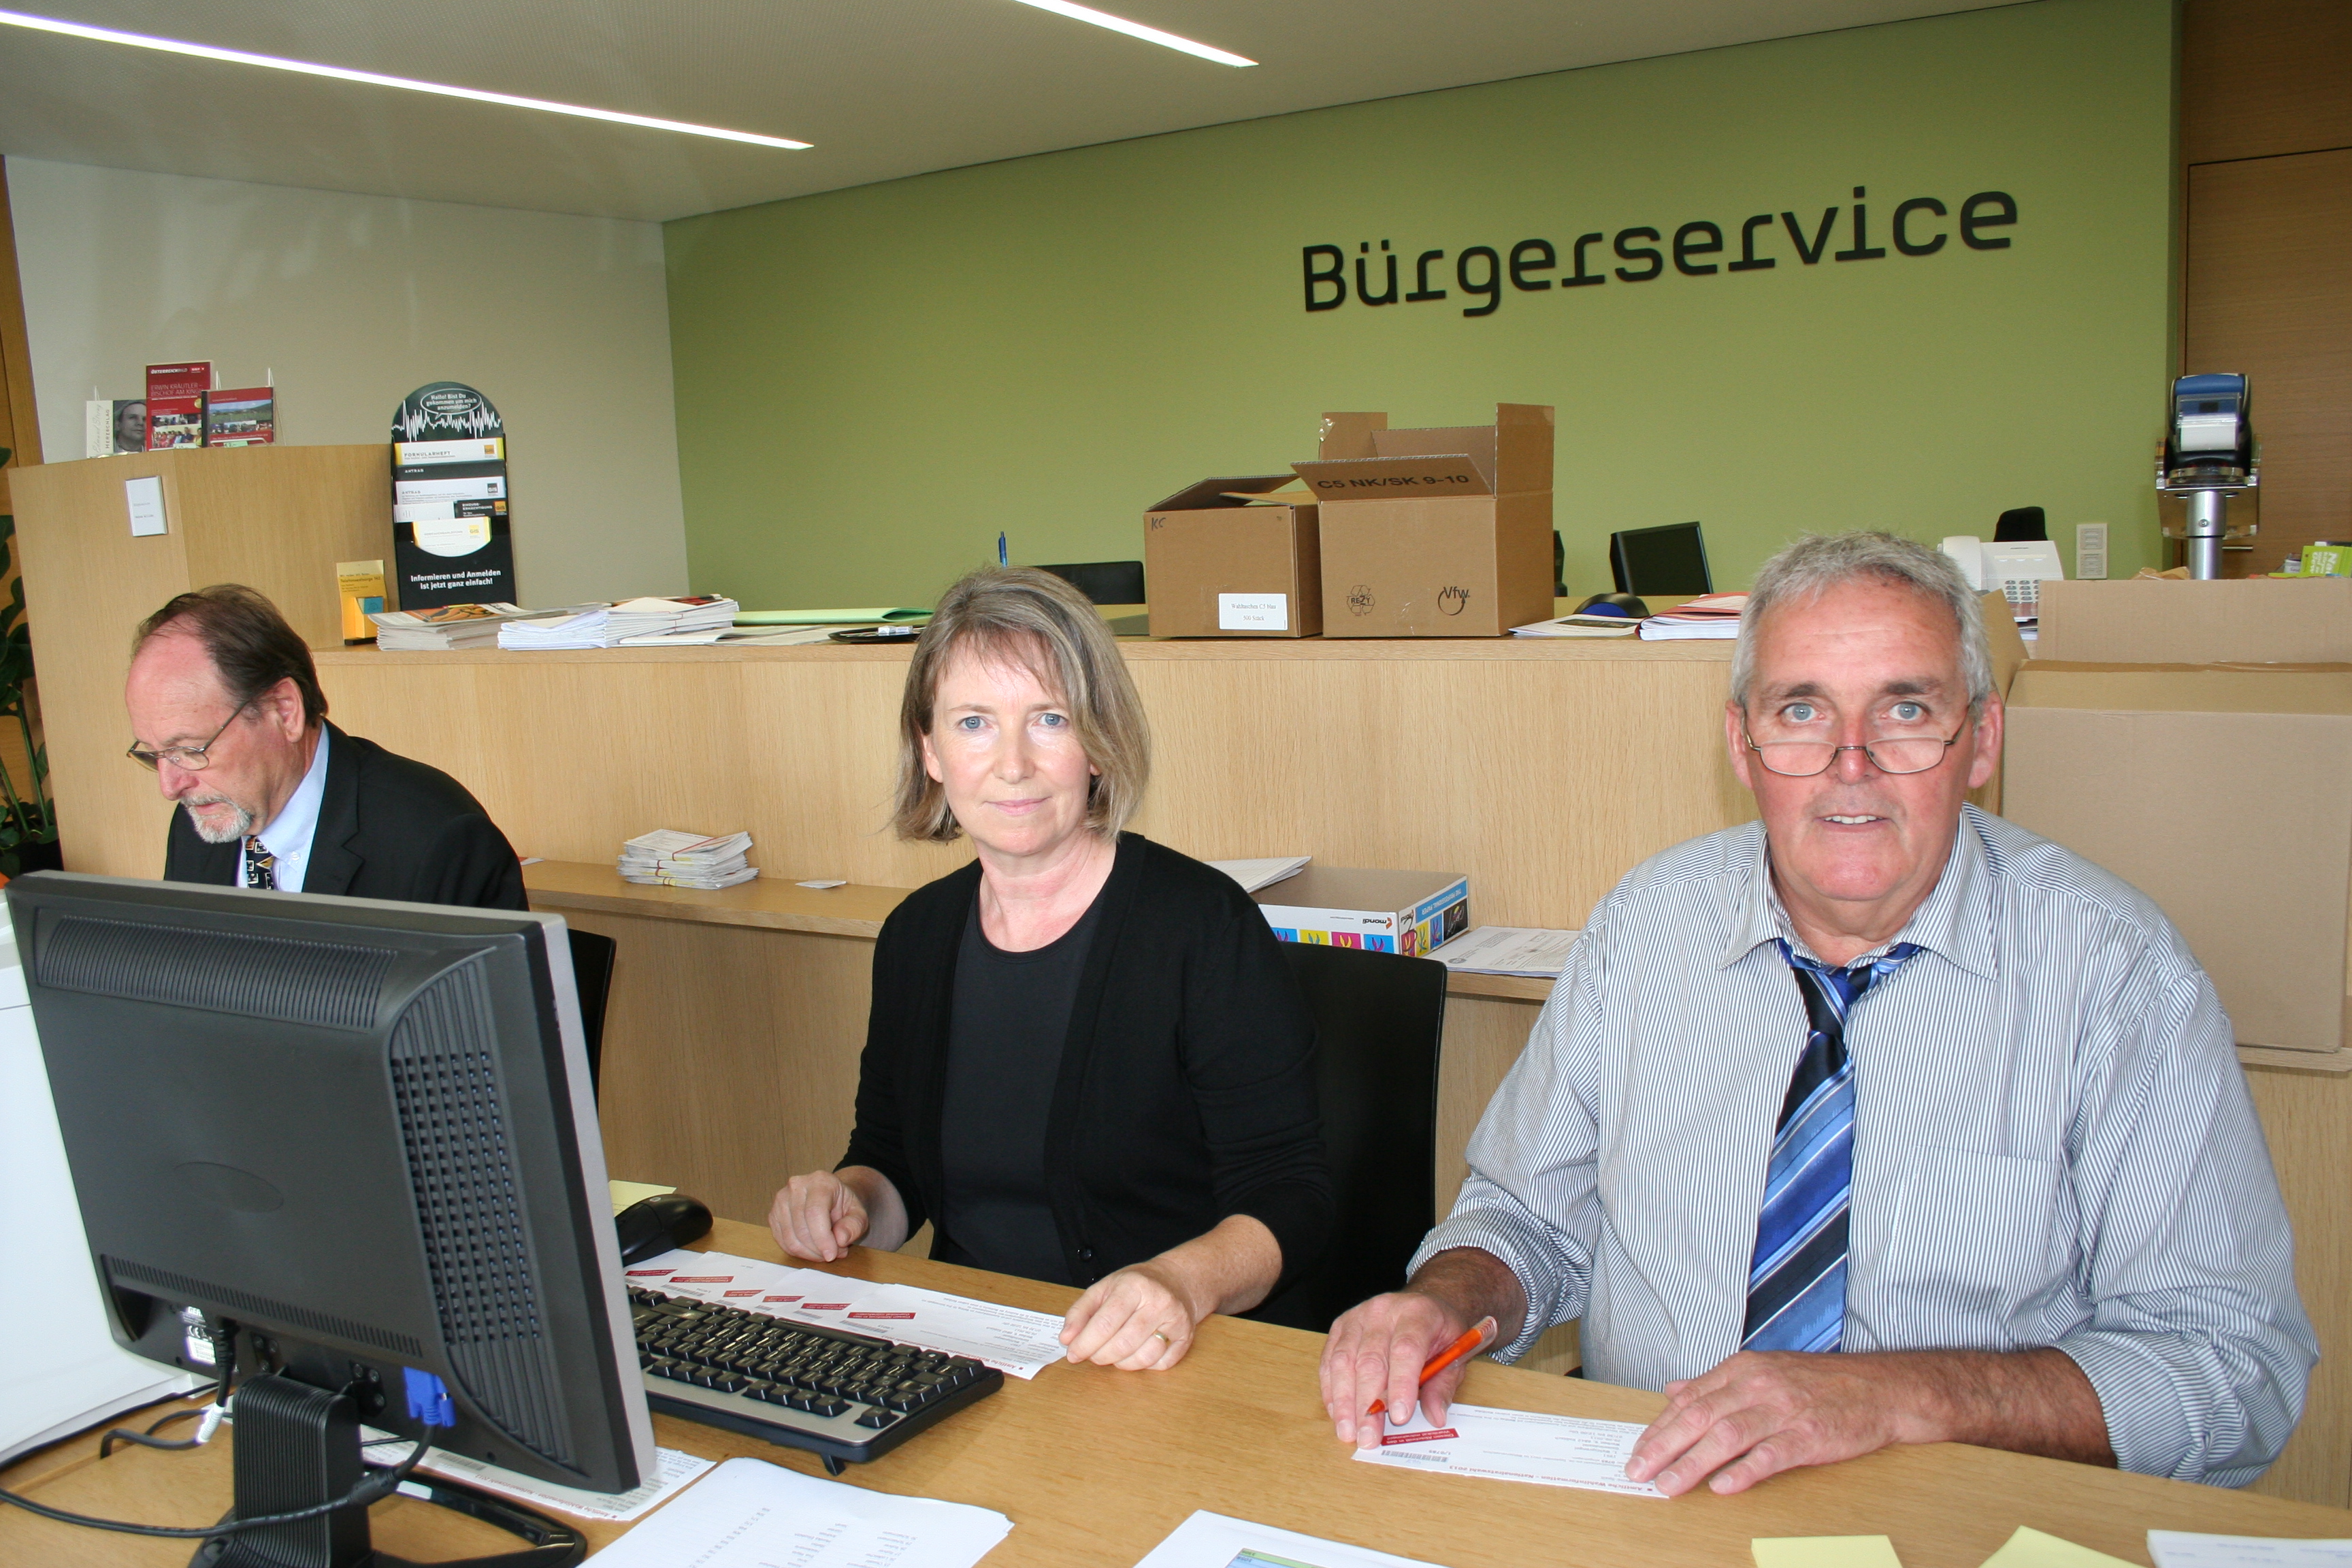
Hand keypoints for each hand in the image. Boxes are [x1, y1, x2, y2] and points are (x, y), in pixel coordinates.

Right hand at [767, 1170, 869, 1262]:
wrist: (831, 1198)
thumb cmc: (844, 1205)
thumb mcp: (859, 1214)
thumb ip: (854, 1225)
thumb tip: (841, 1239)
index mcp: (820, 1181)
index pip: (815, 1212)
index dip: (822, 1238)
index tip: (831, 1255)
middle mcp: (797, 1186)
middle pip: (801, 1228)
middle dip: (818, 1249)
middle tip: (834, 1254)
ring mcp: (781, 1199)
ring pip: (790, 1237)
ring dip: (808, 1253)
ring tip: (824, 1252)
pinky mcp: (773, 1214)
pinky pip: (782, 1241)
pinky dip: (798, 1251)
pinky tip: (811, 1250)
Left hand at [1059, 1262, 1200, 1369]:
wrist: (1176, 1281)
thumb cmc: (1135, 1286)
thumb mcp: (1103, 1288)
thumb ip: (1080, 1312)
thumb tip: (1067, 1339)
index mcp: (1134, 1286)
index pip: (1105, 1323)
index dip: (1085, 1343)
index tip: (1073, 1354)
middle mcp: (1158, 1302)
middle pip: (1123, 1344)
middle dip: (1100, 1356)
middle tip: (1093, 1354)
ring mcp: (1176, 1320)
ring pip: (1142, 1358)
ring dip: (1121, 1363)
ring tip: (1114, 1353)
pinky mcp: (1186, 1337)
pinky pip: (1160, 1365)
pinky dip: (1143, 1366)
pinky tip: (1136, 1353)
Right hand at [1319, 1291, 1478, 1448]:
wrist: (1423, 1304)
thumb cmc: (1439, 1333)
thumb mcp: (1454, 1355)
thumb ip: (1443, 1386)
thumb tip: (1435, 1416)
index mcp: (1418, 1314)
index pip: (1406, 1349)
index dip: (1401, 1385)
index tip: (1399, 1417)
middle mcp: (1384, 1311)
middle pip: (1371, 1360)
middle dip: (1368, 1404)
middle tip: (1369, 1438)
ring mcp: (1358, 1316)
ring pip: (1344, 1361)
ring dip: (1344, 1402)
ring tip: (1348, 1432)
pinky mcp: (1341, 1326)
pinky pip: (1329, 1360)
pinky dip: (1331, 1389)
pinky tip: (1337, 1413)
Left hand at [1625, 1350, 1925, 1495]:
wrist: (1879, 1389)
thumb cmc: (1819, 1383)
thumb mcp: (1761, 1371)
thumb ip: (1715, 1384)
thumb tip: (1673, 1391)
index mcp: (1742, 1370)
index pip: (1689, 1400)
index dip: (1659, 1428)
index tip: (1638, 1451)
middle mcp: (1758, 1386)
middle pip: (1699, 1417)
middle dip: (1663, 1446)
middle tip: (1639, 1470)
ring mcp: (1783, 1410)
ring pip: (1726, 1436)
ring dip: (1692, 1463)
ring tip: (1669, 1484)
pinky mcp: (1808, 1436)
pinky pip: (1770, 1455)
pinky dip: (1743, 1471)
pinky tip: (1721, 1486)